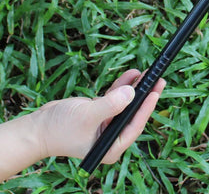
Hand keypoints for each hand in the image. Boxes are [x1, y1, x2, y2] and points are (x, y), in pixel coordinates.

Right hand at [33, 70, 165, 163]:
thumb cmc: (59, 129)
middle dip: (145, 96)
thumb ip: (110, 105)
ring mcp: (107, 124)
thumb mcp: (88, 116)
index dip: (147, 108)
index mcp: (111, 146)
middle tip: (158, 80)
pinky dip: (122, 86)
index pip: (135, 126)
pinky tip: (132, 74)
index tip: (155, 92)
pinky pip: (116, 97)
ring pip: (126, 103)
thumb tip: (131, 93)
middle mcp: (112, 136)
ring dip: (135, 88)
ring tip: (147, 73)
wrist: (37, 128)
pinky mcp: (101, 112)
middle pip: (134, 113)